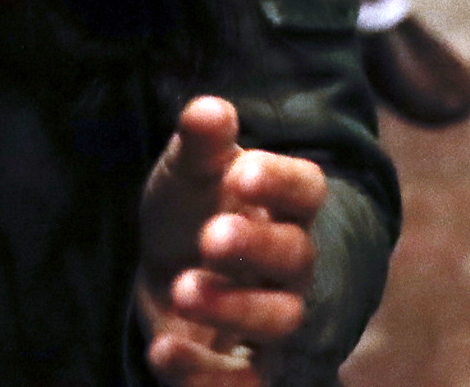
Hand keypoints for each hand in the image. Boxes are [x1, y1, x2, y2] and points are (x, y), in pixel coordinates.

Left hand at [135, 96, 325, 382]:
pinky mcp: (247, 369)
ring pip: (280, 320)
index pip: (306, 189)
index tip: (239, 174)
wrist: (171, 268)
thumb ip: (201, 143)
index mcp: (286, 205)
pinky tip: (163, 352)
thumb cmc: (193, 208)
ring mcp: (273, 317)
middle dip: (257, 248)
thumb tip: (206, 110)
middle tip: (211, 237)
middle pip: (297, 256)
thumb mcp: (190, 171)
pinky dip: (206, 375)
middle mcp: (292, 263)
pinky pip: (245, 381)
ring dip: (234, 308)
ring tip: (182, 289)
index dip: (279, 182)